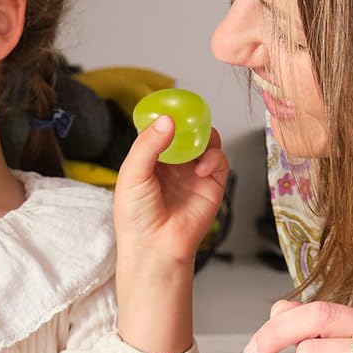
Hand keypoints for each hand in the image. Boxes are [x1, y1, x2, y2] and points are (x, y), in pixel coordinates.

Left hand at [110, 114, 228, 352]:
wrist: (155, 248)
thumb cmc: (136, 217)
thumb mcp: (133, 174)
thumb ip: (148, 145)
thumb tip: (166, 121)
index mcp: (149, 159)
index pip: (161, 129)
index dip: (166, 116)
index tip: (170, 104)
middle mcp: (173, 164)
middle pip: (187, 131)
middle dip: (190, 122)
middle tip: (189, 116)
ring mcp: (192, 173)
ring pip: (206, 142)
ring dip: (203, 137)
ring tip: (194, 144)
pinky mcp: (211, 185)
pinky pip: (219, 161)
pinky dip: (213, 158)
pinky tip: (200, 167)